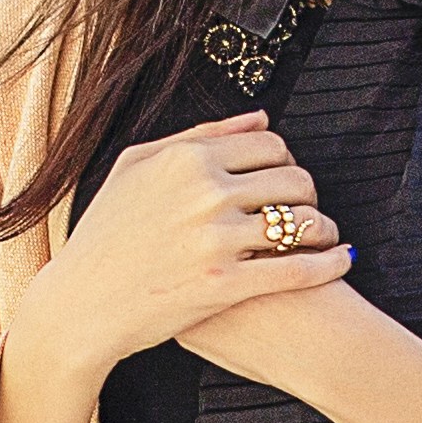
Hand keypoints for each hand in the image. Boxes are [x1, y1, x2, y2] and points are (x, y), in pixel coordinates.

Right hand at [15, 114, 349, 386]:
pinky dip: (329, 263)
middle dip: (306, 193)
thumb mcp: (136, 169)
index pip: (269, 144)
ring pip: (302, 219)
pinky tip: (340, 261)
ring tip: (322, 236)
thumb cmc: (104, 235)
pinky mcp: (227, 283)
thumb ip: (199, 135)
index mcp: (185, 159)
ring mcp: (217, 239)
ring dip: (322, 227)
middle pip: (293, 177)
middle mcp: (205, 192)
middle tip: (304, 210)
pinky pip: (298, 267)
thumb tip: (260, 117)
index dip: (285, 161)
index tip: (282, 179)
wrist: (81, 304)